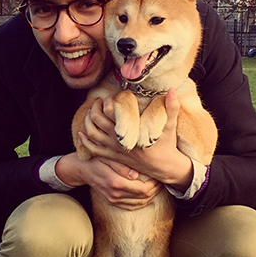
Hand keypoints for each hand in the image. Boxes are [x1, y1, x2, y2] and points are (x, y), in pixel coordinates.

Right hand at [55, 152, 161, 210]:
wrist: (82, 169)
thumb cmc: (97, 159)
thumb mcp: (108, 157)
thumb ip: (122, 166)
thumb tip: (136, 175)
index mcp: (115, 182)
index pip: (142, 189)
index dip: (154, 184)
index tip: (159, 176)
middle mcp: (115, 194)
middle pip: (143, 198)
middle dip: (155, 190)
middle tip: (161, 180)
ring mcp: (113, 199)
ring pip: (139, 204)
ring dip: (150, 196)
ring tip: (156, 185)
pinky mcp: (112, 201)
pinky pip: (131, 206)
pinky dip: (141, 202)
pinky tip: (146, 194)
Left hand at [79, 88, 193, 191]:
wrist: (164, 167)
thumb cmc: (166, 144)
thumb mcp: (169, 124)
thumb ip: (171, 107)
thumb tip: (173, 89)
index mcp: (131, 130)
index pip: (112, 111)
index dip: (108, 101)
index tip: (112, 96)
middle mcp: (119, 139)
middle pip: (97, 119)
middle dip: (95, 107)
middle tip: (99, 100)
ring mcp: (114, 149)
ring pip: (92, 133)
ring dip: (88, 120)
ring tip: (91, 111)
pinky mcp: (112, 156)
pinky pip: (93, 149)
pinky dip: (84, 141)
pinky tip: (82, 132)